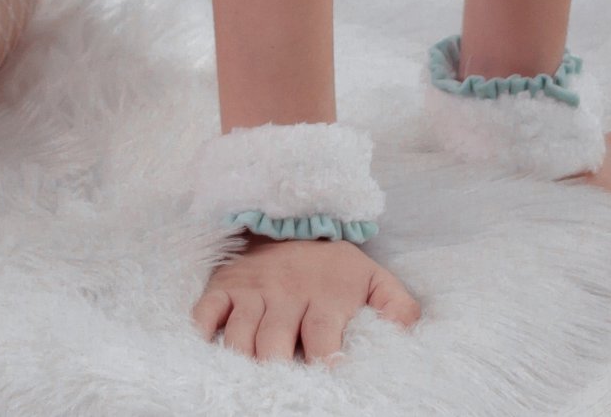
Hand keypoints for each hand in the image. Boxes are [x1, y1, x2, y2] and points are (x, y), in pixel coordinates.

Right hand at [191, 234, 420, 364]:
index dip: (324, 363)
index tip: (328, 381)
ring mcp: (251, 288)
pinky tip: (210, 353)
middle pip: (274, 342)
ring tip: (251, 382)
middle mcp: (285, 292)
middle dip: (277, 370)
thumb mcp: (376, 281)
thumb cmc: (337, 267)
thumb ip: (399, 309)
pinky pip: (204, 312)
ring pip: (239, 335)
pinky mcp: (224, 283)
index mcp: (325, 296)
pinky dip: (202, 334)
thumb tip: (408, 338)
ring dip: (243, 361)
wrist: (295, 220)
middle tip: (282, 390)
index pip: (322, 338)